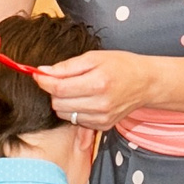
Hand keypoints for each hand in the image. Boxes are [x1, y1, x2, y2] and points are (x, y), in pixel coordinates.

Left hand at [36, 49, 160, 131]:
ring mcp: (102, 118)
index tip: (38, 74)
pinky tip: (86, 100)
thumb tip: (43, 72)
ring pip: (65, 114)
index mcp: (98, 83)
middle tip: (62, 80)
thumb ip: (67, 66)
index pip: (58, 88)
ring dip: (64, 102)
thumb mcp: (94, 57)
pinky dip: (75, 111)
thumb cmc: (120, 65)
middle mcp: (100, 104)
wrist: (145, 83)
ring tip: (76, 90)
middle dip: (54, 91)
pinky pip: (77, 121)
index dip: (44, 81)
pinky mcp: (103, 126)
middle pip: (58, 103)